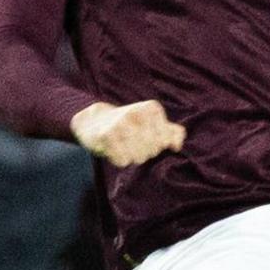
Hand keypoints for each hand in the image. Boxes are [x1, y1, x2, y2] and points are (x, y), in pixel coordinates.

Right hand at [70, 99, 184, 166]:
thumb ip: (171, 132)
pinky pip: (122, 161)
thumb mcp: (151, 123)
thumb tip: (177, 145)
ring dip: (131, 156)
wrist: (92, 121)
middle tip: (131, 142)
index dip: (156, 145)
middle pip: (152, 151)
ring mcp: (120, 123)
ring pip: (139, 157)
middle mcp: (136, 113)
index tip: (144, 136)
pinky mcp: (106, 135)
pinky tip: (113, 149)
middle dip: (143, 151)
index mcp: (151, 108)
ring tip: (122, 145)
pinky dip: (118, 159)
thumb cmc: (127, 124)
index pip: (164, 142)